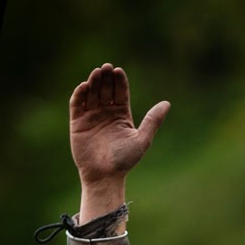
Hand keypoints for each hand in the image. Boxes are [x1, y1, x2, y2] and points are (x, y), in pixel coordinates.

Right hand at [70, 63, 169, 217]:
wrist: (105, 176)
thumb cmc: (125, 160)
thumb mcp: (142, 139)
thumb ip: (152, 121)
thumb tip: (167, 103)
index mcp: (121, 115)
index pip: (120, 92)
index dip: (119, 81)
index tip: (118, 71)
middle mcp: (106, 113)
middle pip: (105, 90)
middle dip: (105, 78)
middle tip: (106, 68)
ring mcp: (91, 117)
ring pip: (91, 94)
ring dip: (93, 82)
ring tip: (97, 73)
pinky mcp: (77, 123)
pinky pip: (77, 104)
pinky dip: (79, 94)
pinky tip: (85, 86)